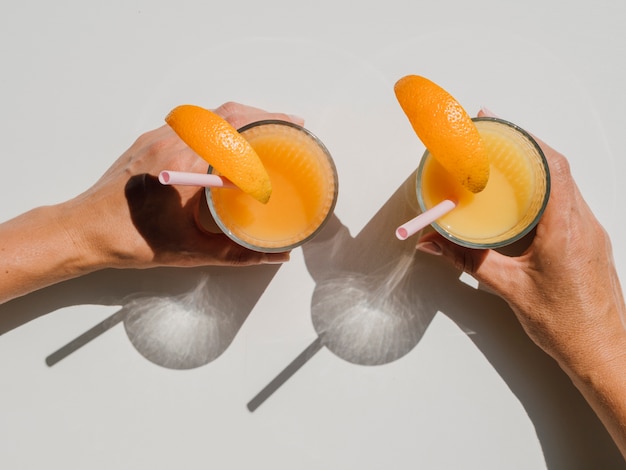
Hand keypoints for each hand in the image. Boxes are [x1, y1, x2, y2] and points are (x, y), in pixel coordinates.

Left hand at [65, 102, 303, 269]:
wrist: (85, 230)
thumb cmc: (133, 241)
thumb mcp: (193, 251)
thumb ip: (240, 254)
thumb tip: (276, 255)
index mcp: (185, 166)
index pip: (236, 131)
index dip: (269, 124)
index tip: (292, 129)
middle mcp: (171, 143)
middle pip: (225, 113)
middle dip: (260, 115)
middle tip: (284, 127)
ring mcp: (157, 138)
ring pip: (207, 115)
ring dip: (237, 119)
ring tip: (259, 133)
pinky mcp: (147, 141)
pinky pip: (189, 124)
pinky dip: (214, 127)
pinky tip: (224, 144)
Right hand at [415, 110, 625, 457]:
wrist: (602, 351)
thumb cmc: (565, 325)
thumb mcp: (507, 289)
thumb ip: (466, 261)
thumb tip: (434, 242)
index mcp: (565, 230)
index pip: (550, 167)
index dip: (523, 139)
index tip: (498, 124)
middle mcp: (583, 223)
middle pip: (556, 166)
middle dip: (522, 144)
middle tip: (492, 132)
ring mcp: (590, 230)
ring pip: (563, 181)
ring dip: (533, 164)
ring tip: (502, 157)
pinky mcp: (589, 239)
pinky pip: (566, 200)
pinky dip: (542, 186)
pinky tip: (521, 194)